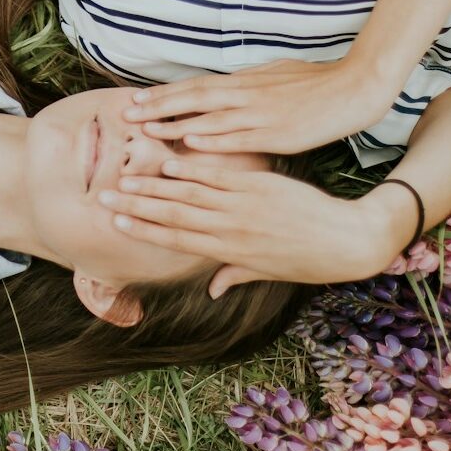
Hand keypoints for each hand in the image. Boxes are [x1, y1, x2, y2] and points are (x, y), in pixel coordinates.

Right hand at [97, 157, 404, 291]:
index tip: (114, 224)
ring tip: (125, 176)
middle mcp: (229, 228)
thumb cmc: (307, 260)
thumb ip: (234, 274)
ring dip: (153, 186)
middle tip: (104, 197)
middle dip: (136, 207)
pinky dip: (192, 168)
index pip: (176, 239)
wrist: (346, 240)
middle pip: (172, 216)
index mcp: (228, 250)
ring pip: (188, 193)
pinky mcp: (258, 185)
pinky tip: (168, 160)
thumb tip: (211, 289)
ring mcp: (243, 205)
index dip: (142, 231)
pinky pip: (218, 175)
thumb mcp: (268, 272)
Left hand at [121, 56, 400, 154]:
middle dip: (159, 106)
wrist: (354, 88)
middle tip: (127, 113)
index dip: (165, 93)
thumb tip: (225, 87)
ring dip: (176, 124)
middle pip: (193, 98)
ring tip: (146, 130)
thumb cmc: (316, 82)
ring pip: (209, 118)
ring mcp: (260, 113)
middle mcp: (246, 95)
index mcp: (245, 81)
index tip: (136, 98)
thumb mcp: (276, 76)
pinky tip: (191, 145)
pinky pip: (239, 137)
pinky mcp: (277, 132)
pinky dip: (214, 139)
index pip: (196, 86)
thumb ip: (248, 85)